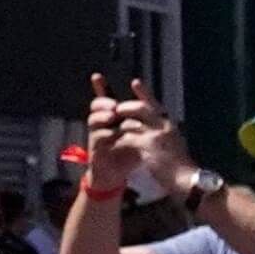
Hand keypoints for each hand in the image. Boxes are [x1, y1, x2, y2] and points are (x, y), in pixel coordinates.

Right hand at [83, 73, 144, 190]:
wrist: (116, 178)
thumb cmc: (128, 156)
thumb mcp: (138, 138)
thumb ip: (143, 124)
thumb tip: (161, 110)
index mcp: (112, 118)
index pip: (105, 99)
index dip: (101, 88)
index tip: (96, 75)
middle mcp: (101, 124)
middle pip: (96, 106)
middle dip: (103, 103)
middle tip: (114, 105)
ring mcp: (96, 136)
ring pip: (94, 120)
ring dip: (102, 117)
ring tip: (112, 116)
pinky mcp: (94, 149)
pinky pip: (97, 139)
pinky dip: (104, 135)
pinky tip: (112, 134)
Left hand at [84, 76, 191, 197]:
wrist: (188, 179)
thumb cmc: (181, 166)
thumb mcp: (175, 144)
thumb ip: (163, 134)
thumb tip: (156, 130)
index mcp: (168, 125)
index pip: (155, 104)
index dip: (144, 92)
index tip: (135, 82)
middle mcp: (163, 126)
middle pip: (139, 108)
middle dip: (125, 108)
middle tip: (115, 110)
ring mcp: (155, 135)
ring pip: (130, 124)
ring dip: (120, 129)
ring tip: (112, 134)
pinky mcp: (147, 146)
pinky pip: (128, 138)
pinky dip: (119, 142)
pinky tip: (114, 146)